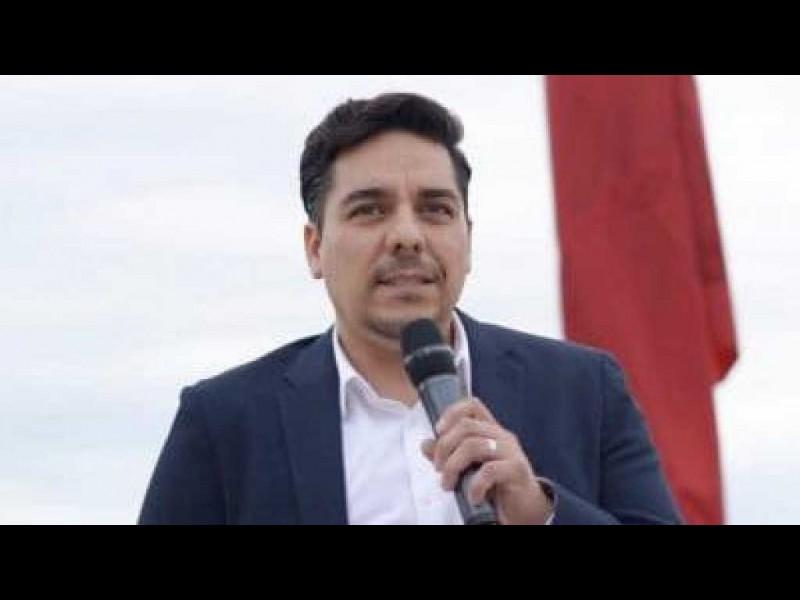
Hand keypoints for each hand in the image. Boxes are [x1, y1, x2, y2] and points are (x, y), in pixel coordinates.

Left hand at [420, 396, 552, 524]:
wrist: (525, 508)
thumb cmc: (496, 486)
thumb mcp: (468, 469)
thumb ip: (448, 455)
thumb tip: (425, 444)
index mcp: (490, 430)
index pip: (472, 405)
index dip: (451, 412)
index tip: (438, 431)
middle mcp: (501, 436)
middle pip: (466, 426)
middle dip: (444, 447)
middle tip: (438, 469)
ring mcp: (511, 451)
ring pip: (474, 445)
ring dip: (453, 467)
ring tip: (448, 485)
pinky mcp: (517, 470)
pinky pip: (490, 470)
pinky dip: (475, 485)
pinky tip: (472, 496)